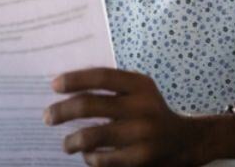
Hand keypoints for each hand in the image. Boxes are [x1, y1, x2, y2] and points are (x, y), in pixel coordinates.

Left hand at [43, 67, 205, 166]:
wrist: (186, 142)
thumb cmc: (151, 112)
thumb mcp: (139, 92)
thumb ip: (111, 88)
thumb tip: (66, 89)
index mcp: (140, 85)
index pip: (101, 76)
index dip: (75, 79)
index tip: (54, 85)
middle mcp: (142, 107)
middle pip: (90, 105)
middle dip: (62, 111)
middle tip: (48, 117)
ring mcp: (142, 135)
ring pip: (91, 136)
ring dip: (71, 141)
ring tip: (66, 143)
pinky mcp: (140, 159)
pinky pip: (102, 159)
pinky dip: (90, 158)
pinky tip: (88, 156)